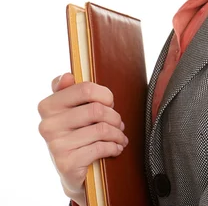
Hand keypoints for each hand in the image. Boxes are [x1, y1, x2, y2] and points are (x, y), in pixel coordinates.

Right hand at [38, 73, 128, 201]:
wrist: (72, 171)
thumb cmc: (76, 133)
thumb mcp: (71, 109)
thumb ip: (68, 89)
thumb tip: (66, 76)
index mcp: (48, 106)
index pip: (85, 88)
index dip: (104, 95)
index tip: (109, 103)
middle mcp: (48, 125)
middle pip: (97, 109)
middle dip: (114, 116)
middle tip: (119, 123)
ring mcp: (56, 145)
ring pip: (102, 129)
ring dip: (117, 133)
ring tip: (119, 136)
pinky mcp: (66, 163)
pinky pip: (101, 147)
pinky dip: (114, 147)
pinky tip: (116, 148)